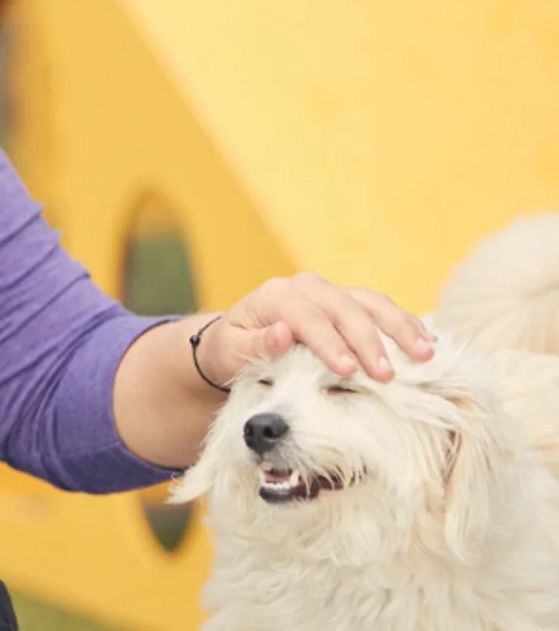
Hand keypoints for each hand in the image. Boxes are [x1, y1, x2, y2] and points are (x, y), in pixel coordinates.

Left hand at [197, 272, 436, 385]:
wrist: (236, 336)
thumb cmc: (232, 349)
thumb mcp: (232, 351)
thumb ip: (256, 344)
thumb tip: (283, 333)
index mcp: (277, 296)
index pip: (308, 318)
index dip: (330, 344)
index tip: (349, 371)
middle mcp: (307, 286)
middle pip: (345, 309)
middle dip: (369, 342)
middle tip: (387, 375)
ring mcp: (330, 290)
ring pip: (371, 302)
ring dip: (400, 327)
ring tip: (424, 355)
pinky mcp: (348, 300)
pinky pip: (381, 307)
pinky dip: (406, 322)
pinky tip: (429, 341)